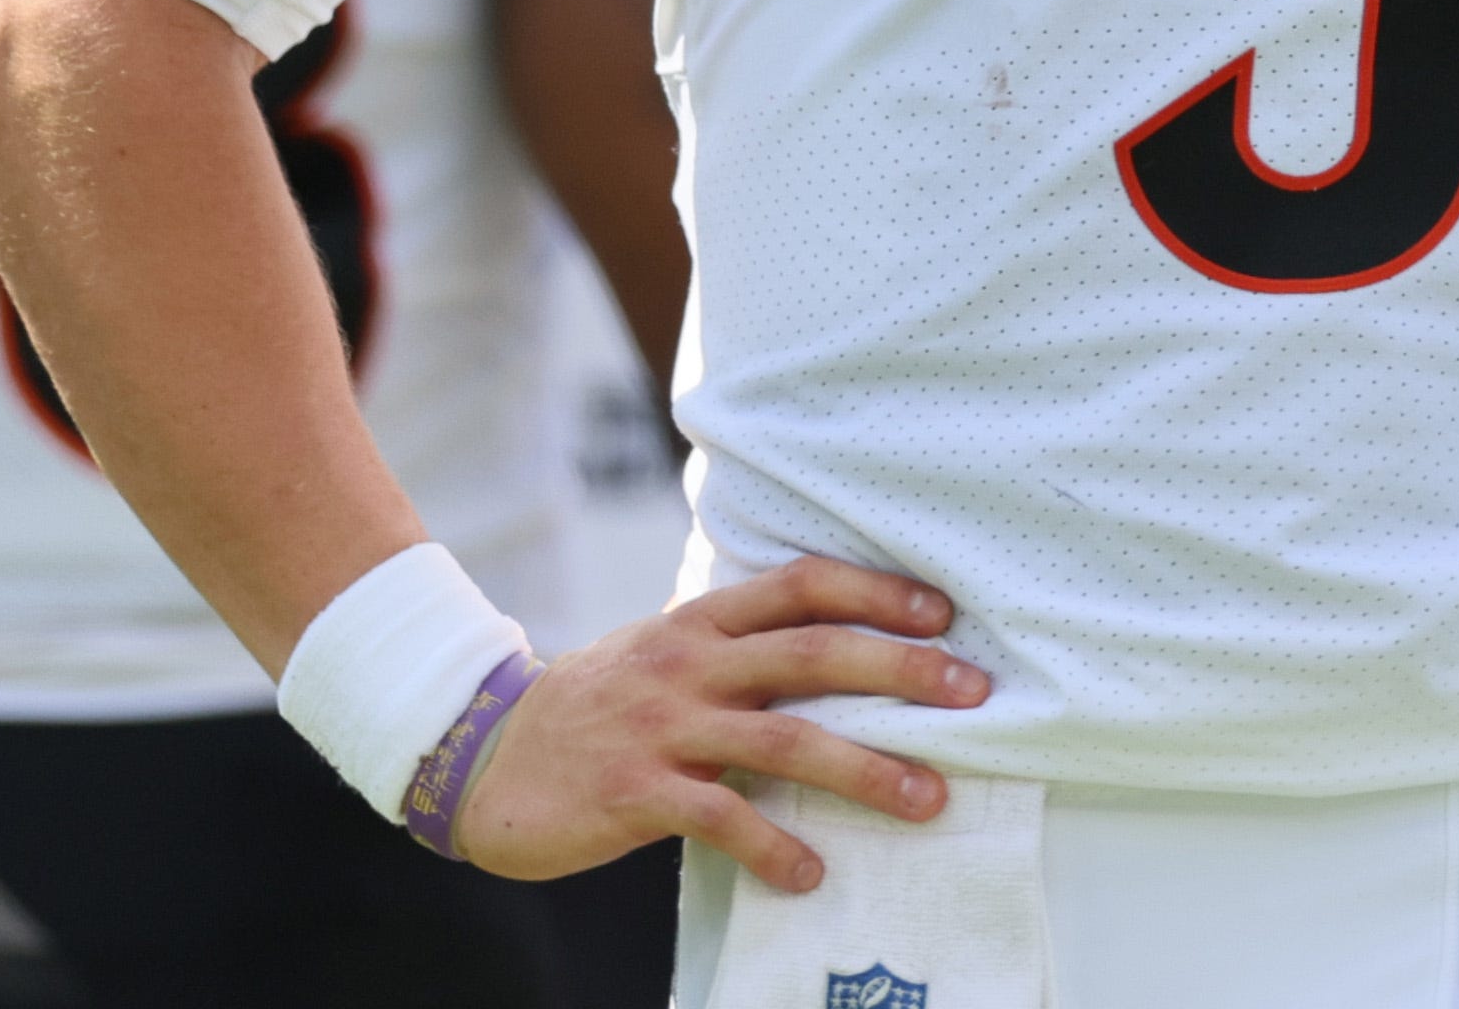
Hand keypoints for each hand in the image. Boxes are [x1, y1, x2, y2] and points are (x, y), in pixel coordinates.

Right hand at [451, 557, 988, 890]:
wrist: (485, 758)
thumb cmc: (596, 708)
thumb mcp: (663, 656)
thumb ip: (735, 649)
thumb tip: (836, 652)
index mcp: (698, 622)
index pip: (800, 586)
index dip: (875, 593)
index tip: (943, 613)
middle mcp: (686, 664)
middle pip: (811, 654)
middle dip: (900, 671)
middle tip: (973, 694)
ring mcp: (661, 727)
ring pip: (783, 740)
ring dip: (864, 769)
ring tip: (927, 798)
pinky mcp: (635, 792)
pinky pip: (720, 819)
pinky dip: (774, 846)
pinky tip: (811, 873)